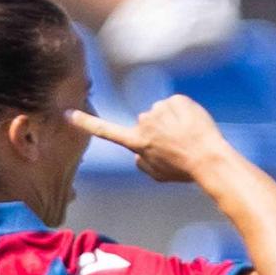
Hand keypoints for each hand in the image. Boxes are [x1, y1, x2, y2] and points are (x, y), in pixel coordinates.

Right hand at [67, 96, 233, 184]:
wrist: (207, 157)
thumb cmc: (182, 170)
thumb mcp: (156, 174)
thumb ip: (142, 162)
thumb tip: (138, 152)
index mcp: (136, 142)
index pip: (106, 131)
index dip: (87, 124)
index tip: (69, 114)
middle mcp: (144, 122)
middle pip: (145, 122)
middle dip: (155, 130)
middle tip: (174, 145)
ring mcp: (160, 109)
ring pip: (161, 112)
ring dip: (170, 121)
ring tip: (185, 136)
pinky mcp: (176, 99)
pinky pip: (176, 104)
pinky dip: (183, 113)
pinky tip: (191, 126)